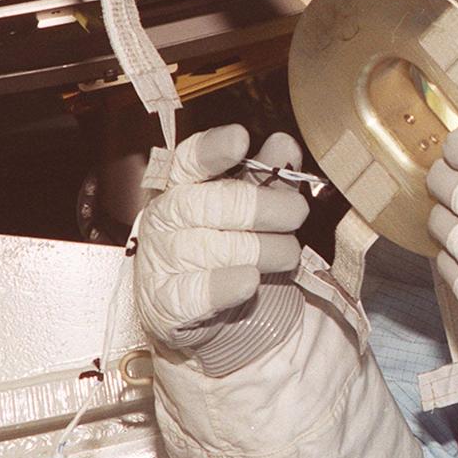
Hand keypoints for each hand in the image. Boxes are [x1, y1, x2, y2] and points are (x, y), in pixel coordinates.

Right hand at [134, 124, 309, 374]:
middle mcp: (164, 217)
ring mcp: (160, 261)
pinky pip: (197, 293)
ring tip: (286, 255)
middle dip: (267, 207)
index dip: (215, 148)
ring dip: (266, 251)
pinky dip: (227, 286)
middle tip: (298, 214)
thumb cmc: (234, 249)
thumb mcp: (254, 207)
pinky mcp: (164, 304)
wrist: (218, 319)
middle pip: (214, 203)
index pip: (191, 159)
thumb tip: (285, 146)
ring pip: (217, 248)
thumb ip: (269, 175)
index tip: (241, 137)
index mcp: (183, 184)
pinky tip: (250, 280)